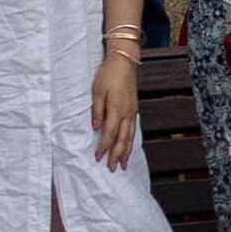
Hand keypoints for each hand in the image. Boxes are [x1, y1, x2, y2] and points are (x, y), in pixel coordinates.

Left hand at [89, 50, 140, 167]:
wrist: (124, 62)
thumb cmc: (108, 75)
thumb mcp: (97, 91)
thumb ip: (97, 110)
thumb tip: (96, 127)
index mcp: (116, 110)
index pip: (109, 134)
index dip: (103, 147)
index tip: (97, 157)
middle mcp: (127, 114)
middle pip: (122, 140)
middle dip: (117, 155)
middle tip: (113, 168)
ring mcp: (132, 112)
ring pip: (130, 137)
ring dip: (126, 152)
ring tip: (124, 164)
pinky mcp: (134, 110)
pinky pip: (133, 130)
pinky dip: (131, 141)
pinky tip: (129, 147)